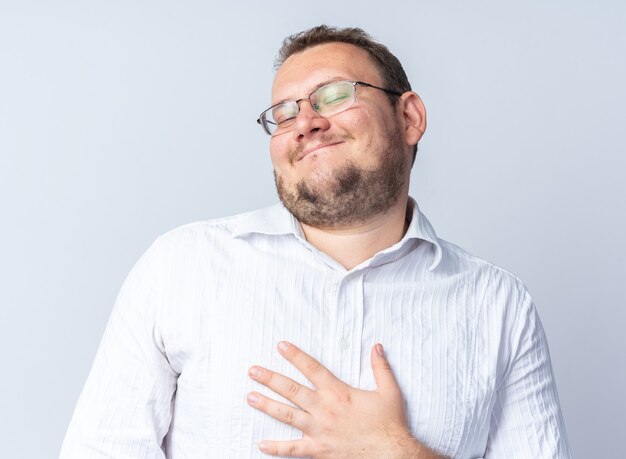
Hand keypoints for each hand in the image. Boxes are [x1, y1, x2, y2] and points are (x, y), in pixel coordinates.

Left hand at [247, 341, 441, 457]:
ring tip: (250, 397)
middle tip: (253, 370)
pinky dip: (276, 448)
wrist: (391, 453)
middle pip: (291, 390)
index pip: (312, 368)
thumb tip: (377, 347)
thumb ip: (381, 368)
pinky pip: (293, 449)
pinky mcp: (318, 450)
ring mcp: (319, 430)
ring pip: (287, 415)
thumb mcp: (389, 392)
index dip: (295, 356)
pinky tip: (261, 445)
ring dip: (267, 405)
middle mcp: (324, 409)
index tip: (280, 346)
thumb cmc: (389, 424)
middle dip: (270, 379)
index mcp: (338, 392)